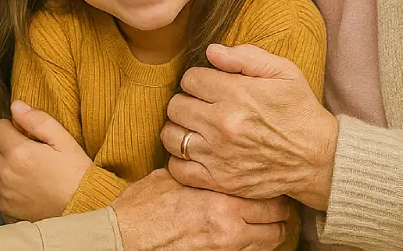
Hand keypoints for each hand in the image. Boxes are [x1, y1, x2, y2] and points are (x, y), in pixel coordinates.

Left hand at [0, 101, 91, 220]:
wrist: (83, 205)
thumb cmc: (75, 170)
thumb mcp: (62, 138)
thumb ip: (37, 120)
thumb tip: (15, 106)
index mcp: (19, 151)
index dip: (8, 127)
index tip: (21, 132)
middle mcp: (7, 172)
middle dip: (5, 145)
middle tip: (26, 150)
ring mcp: (5, 192)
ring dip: (1, 167)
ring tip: (21, 168)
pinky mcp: (7, 209)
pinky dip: (2, 189)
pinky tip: (18, 186)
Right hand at [114, 169, 288, 250]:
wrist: (124, 239)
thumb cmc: (142, 208)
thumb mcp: (172, 178)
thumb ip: (200, 172)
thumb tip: (212, 160)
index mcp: (220, 198)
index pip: (266, 191)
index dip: (271, 186)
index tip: (270, 181)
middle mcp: (229, 225)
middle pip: (277, 218)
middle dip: (278, 210)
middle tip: (276, 202)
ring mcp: (226, 248)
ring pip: (272, 240)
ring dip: (272, 229)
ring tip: (268, 221)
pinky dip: (256, 245)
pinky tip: (250, 236)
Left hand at [161, 44, 336, 210]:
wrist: (318, 158)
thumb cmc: (299, 111)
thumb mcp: (284, 72)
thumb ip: (246, 56)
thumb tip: (211, 50)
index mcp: (236, 93)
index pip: (190, 79)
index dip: (198, 80)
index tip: (209, 87)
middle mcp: (223, 124)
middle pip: (175, 106)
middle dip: (187, 102)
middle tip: (202, 107)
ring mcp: (218, 154)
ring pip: (170, 136)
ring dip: (179, 129)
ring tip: (195, 128)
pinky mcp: (219, 180)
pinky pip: (177, 168)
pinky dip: (179, 160)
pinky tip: (194, 152)